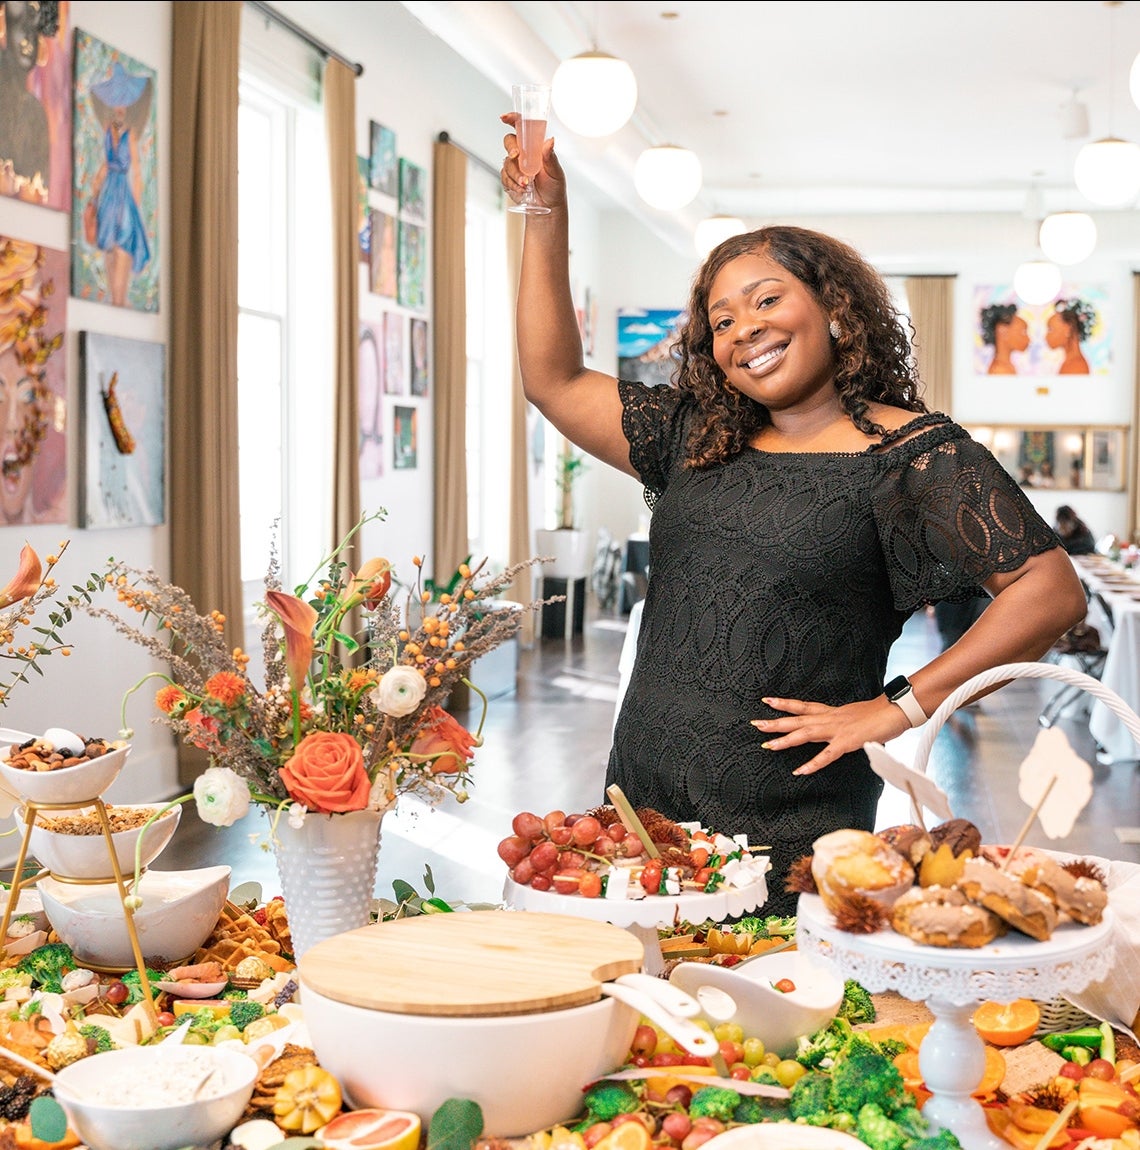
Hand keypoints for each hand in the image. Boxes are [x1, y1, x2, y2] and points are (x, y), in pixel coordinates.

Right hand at [500, 112, 562, 210]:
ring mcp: (514, 166)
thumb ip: (550, 157)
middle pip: (509, 142)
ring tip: (527, 184)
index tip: (504, 118)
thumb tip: (550, 141)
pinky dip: (513, 184)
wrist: (548, 207)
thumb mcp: (556, 172)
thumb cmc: (554, 187)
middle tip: (517, 156)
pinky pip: (505, 178)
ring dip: (516, 173)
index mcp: (534, 147)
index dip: (512, 119)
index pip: (521, 128)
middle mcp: (522, 154)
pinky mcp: (508, 179)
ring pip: (507, 163)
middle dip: (511, 148)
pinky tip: (522, 189)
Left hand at [750, 694, 910, 775]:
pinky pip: (827, 755)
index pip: (803, 706)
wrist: (896, 710)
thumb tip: (838, 730)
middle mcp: (830, 718)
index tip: (767, 701)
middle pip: (798, 718)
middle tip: (755, 723)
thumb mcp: (854, 717)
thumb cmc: (879, 714)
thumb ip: (842, 724)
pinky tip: (800, 771)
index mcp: (831, 712)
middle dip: (776, 721)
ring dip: (786, 740)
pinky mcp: (847, 742)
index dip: (785, 704)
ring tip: (768, 745)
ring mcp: (837, 730)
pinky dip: (813, 763)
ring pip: (806, 733)